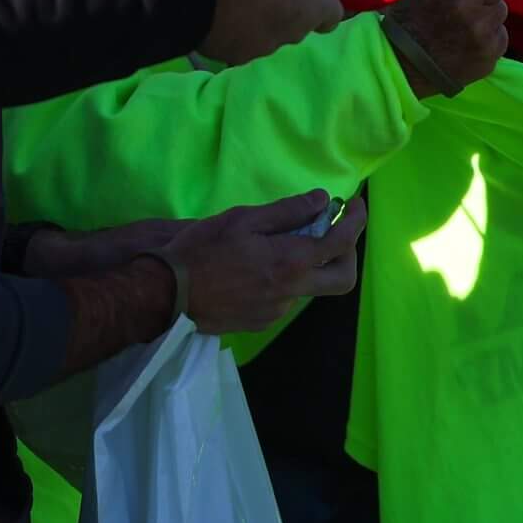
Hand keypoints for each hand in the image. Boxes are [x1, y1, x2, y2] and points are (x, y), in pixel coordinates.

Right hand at [165, 191, 365, 333]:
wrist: (167, 295)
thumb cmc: (201, 250)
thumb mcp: (243, 219)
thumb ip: (288, 211)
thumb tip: (322, 200)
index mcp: (291, 263)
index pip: (342, 243)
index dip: (356, 220)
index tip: (356, 205)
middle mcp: (292, 292)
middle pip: (343, 278)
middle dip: (347, 252)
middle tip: (333, 230)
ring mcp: (277, 311)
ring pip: (310, 287)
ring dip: (309, 265)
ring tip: (281, 244)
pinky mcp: (262, 322)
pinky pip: (286, 298)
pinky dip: (286, 279)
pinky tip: (259, 267)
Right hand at [195, 0, 342, 65]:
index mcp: (317, 2)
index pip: (330, 15)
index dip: (318, 1)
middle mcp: (297, 31)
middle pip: (298, 24)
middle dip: (287, 9)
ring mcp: (266, 47)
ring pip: (269, 35)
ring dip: (261, 20)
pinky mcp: (236, 57)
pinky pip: (241, 43)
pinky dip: (236, 31)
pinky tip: (220, 11)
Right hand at [380, 0, 513, 95]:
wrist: (399, 66)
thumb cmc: (404, 17)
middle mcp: (470, 6)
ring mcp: (483, 33)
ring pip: (501, 10)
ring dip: (487, 11)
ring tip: (461, 22)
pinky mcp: (490, 56)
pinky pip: (500, 36)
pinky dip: (487, 36)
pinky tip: (464, 41)